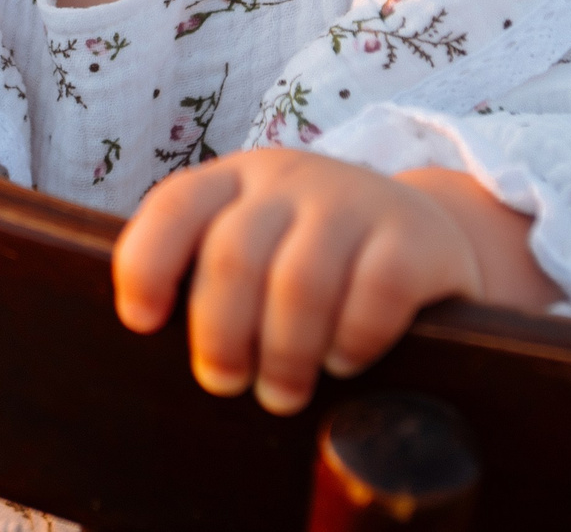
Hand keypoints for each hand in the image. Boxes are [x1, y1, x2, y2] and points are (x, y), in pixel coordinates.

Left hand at [112, 149, 556, 415]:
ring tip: (283, 392)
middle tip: (227, 383)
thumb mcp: (261, 247)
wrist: (428, 232)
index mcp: (239, 180)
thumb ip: (213, 277)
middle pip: (235, 256)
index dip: (147, 264)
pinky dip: (352, 339)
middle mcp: (292, 179)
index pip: (176, 205)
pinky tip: (344, 360)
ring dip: (285, 353)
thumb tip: (159, 348)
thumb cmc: (318, 262)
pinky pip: (376, 293)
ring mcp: (355, 200)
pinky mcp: (414, 235)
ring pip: (300, 282)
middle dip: (221, 333)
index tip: (142, 324)